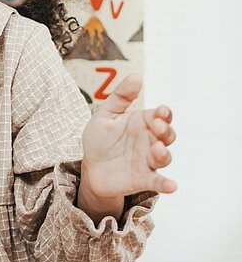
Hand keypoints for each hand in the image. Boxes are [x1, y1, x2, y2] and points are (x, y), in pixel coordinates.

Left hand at [81, 74, 176, 198]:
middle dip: (166, 130)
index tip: (161, 111)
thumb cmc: (99, 138)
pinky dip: (166, 184)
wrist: (90, 166)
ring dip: (164, 153)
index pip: (160, 116)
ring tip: (157, 149)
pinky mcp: (143, 179)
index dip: (164, 113)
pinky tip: (171, 185)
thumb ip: (120, 97)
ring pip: (165, 157)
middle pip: (168, 135)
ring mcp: (148, 160)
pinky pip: (158, 182)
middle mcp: (149, 141)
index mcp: (142, 123)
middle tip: (157, 126)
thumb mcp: (106, 114)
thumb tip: (136, 76)